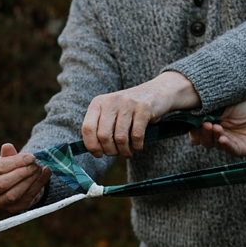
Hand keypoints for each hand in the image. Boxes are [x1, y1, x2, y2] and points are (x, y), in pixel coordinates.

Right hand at [0, 143, 51, 212]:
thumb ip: (8, 154)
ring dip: (29, 180)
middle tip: (35, 165)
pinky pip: (27, 198)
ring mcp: (0, 202)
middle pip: (2, 184)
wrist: (18, 184)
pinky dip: (39, 184)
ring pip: (14, 194)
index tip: (31, 157)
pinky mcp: (14, 209)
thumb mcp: (9, 159)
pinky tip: (46, 173)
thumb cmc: (11, 168)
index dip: (15, 162)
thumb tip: (7, 147)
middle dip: (21, 174)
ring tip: (39, 169)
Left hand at [83, 71, 198, 157]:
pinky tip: (138, 147)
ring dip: (124, 151)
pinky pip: (136, 135)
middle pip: (103, 136)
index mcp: (98, 103)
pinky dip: (137, 146)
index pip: (88, 128)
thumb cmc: (130, 108)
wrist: (157, 92)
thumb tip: (93, 150)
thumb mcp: (111, 112)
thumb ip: (101, 127)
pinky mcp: (144, 108)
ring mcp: (128, 103)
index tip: (99, 154)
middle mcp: (111, 101)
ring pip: (120, 138)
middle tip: (116, 153)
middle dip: (110, 150)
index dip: (92, 146)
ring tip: (127, 153)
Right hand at [187, 98, 245, 156]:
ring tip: (217, 127)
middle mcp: (218, 134)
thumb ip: (208, 109)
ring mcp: (229, 143)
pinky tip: (222, 138)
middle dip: (202, 133)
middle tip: (206, 124)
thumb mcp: (223, 104)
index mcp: (212, 123)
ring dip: (213, 136)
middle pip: (202, 140)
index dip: (193, 128)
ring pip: (213, 145)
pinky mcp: (240, 149)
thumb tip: (190, 112)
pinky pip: (229, 150)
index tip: (195, 121)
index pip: (195, 131)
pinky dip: (225, 144)